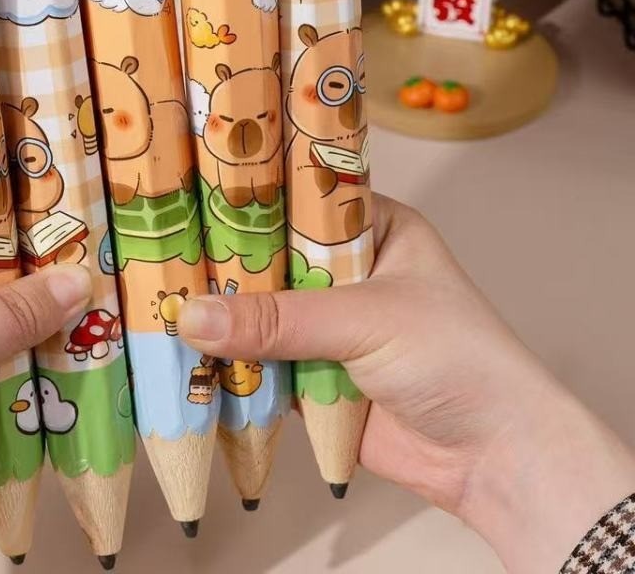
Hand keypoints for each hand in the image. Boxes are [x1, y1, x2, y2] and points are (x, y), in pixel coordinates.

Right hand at [178, 195, 634, 570]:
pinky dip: (225, 362)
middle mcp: (344, 270)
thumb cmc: (457, 361)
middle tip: (153, 249)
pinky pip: (258, 363)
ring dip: (217, 314)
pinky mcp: (312, 376)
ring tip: (152, 298)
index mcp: (371, 228)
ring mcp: (326, 325)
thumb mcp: (367, 320)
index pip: (295, 197)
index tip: (183, 190)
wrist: (497, 460)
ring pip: (257, 311)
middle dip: (219, 262)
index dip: (243, 195)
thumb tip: (192, 317)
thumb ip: (279, 320)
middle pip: (267, 257)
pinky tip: (178, 351)